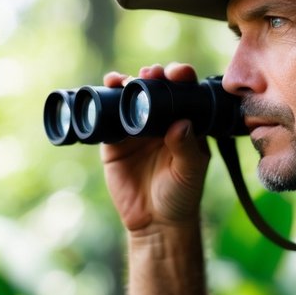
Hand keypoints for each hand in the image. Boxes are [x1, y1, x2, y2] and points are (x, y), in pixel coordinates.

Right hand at [101, 62, 210, 234]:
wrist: (154, 221)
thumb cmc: (181, 195)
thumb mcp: (189, 172)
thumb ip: (187, 148)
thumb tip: (181, 123)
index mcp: (185, 122)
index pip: (185, 93)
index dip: (180, 78)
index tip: (178, 73)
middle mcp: (161, 120)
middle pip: (156, 88)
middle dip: (153, 75)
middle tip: (152, 72)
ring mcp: (136, 128)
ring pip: (131, 97)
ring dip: (128, 82)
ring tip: (126, 79)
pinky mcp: (114, 141)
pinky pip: (108, 116)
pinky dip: (106, 99)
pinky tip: (107, 88)